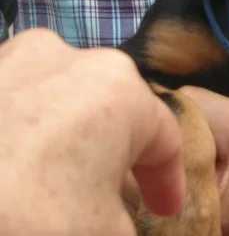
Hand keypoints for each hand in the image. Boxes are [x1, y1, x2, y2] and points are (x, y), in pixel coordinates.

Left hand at [0, 28, 184, 235]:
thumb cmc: (37, 218)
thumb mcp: (104, 233)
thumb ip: (123, 221)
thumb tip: (109, 215)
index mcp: (119, 88)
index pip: (163, 137)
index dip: (166, 181)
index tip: (165, 211)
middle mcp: (68, 56)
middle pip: (108, 111)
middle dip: (113, 154)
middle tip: (111, 194)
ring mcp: (9, 59)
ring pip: (57, 100)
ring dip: (64, 138)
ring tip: (54, 179)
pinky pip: (10, 102)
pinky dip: (19, 132)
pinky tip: (12, 165)